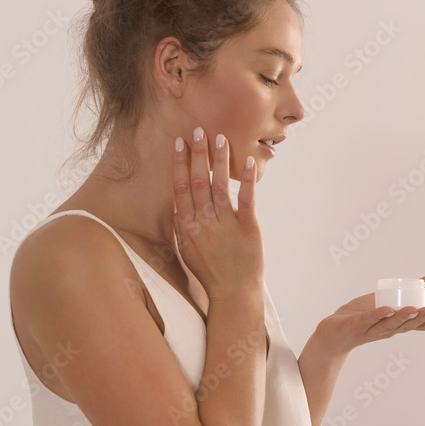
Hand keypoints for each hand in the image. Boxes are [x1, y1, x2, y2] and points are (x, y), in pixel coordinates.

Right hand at [172, 127, 264, 301]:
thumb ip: (181, 227)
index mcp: (187, 228)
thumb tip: (176, 207)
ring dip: (219, 161)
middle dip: (196, 155)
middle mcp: (204, 224)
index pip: (180, 189)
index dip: (179, 164)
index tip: (178, 143)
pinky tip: (248, 162)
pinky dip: (248, 180)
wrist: (233, 294)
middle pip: (198, 182)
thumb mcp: (187, 251)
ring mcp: (226, 226)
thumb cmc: (210, 273)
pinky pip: (247, 200)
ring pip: (220, 186)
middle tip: (197, 131)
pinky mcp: (248, 229)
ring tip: (219, 138)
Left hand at [316, 275, 424, 354]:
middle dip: (420, 319)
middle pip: (407, 325)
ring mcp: (372, 328)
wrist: (335, 333)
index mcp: (398, 324)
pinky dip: (378, 314)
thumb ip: (413, 290)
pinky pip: (368, 319)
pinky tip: (387, 309)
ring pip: (390, 323)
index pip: (420, 326)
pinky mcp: (356, 325)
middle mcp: (388, 329)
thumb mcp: (391, 300)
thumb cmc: (365, 316)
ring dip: (402, 317)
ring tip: (414, 309)